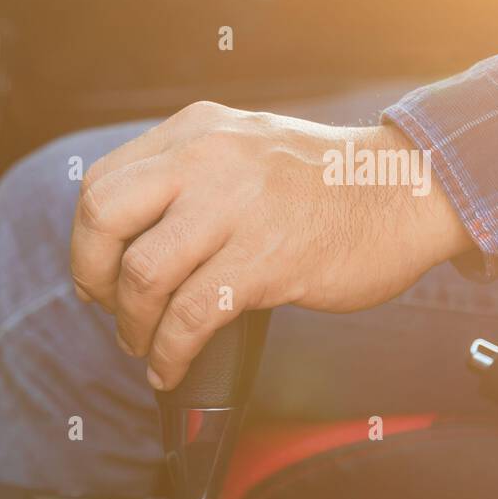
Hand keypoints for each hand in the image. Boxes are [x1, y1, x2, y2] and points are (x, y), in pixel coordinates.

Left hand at [69, 102, 472, 389]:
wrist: (408, 190)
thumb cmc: (332, 181)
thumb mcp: (249, 146)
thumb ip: (195, 172)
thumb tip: (140, 231)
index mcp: (199, 131)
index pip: (104, 181)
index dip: (89, 238)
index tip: (101, 270)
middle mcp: (208, 160)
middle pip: (104, 216)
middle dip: (93, 275)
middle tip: (111, 306)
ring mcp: (237, 208)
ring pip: (143, 273)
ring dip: (133, 324)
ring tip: (146, 344)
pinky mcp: (265, 260)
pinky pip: (191, 316)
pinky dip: (169, 352)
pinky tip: (171, 367)